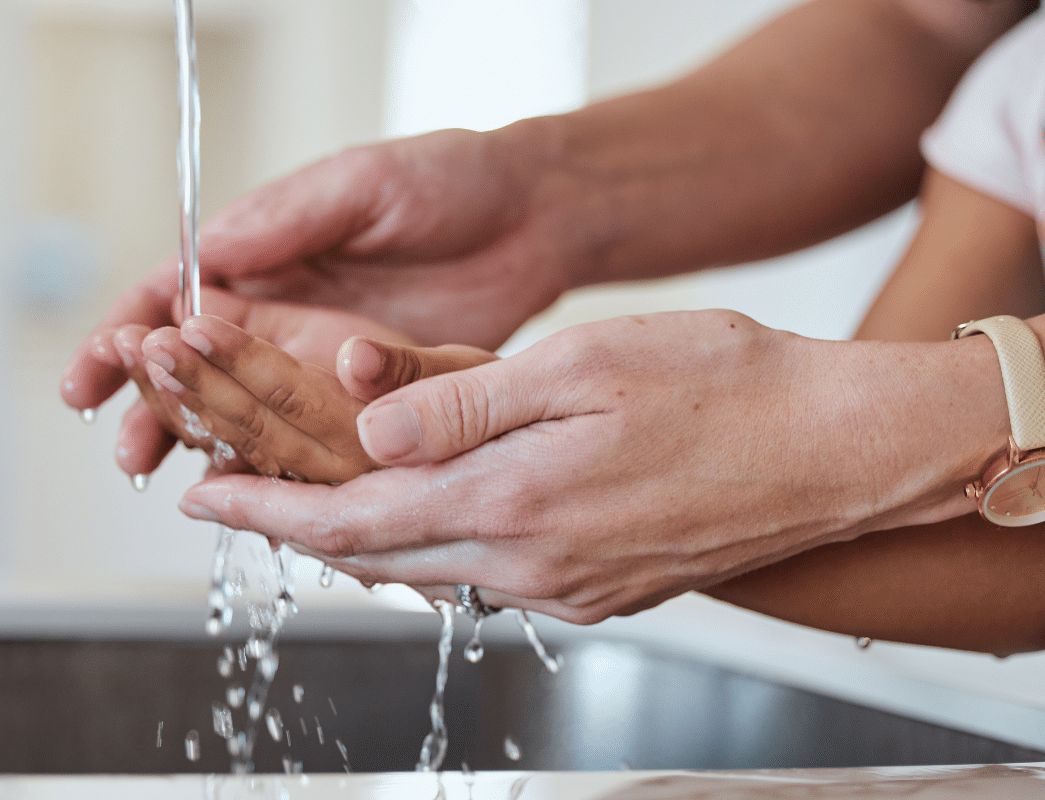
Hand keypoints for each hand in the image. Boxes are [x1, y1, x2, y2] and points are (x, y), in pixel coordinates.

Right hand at [61, 128, 572, 454]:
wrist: (537, 216)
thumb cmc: (452, 178)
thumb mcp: (366, 185)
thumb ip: (293, 219)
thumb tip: (214, 246)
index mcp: (270, 251)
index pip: (178, 294)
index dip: (131, 332)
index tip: (95, 369)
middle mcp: (286, 309)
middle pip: (195, 365)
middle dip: (150, 404)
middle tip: (125, 446)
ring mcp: (322, 358)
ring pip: (241, 410)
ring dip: (200, 444)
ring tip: (168, 477)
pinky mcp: (368, 397)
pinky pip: (307, 438)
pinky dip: (272, 465)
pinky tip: (247, 494)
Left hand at [175, 310, 995, 623]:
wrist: (841, 452)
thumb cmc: (726, 386)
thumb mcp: (583, 365)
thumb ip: (464, 407)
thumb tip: (369, 440)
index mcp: (514, 502)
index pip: (355, 519)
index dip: (269, 508)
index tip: (204, 493)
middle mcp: (532, 564)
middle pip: (380, 560)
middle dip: (295, 530)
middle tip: (231, 497)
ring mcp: (571, 589)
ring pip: (433, 573)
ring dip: (361, 542)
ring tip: (308, 507)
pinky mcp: (605, 593)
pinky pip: (492, 576)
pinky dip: (436, 550)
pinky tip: (427, 521)